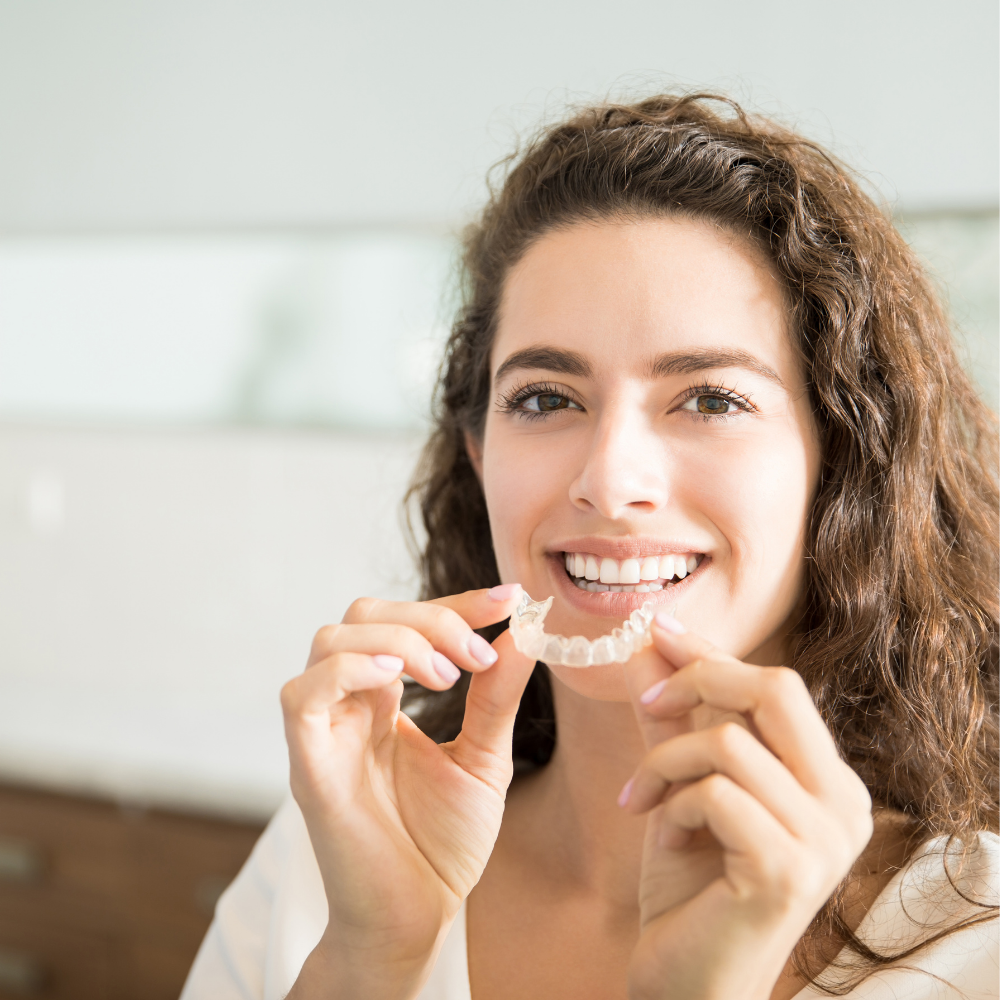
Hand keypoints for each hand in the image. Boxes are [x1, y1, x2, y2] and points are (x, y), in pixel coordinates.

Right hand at [280, 585, 534, 999]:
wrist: (419, 916)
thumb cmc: (442, 843)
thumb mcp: (484, 757)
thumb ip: (495, 697)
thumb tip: (522, 633)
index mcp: (385, 700)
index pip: (406, 621)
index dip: (456, 602)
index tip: (509, 599)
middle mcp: (349, 705)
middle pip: (364, 614)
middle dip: (429, 617)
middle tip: (476, 654)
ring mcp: (325, 731)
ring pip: (331, 639)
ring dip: (398, 640)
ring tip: (447, 676)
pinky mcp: (308, 764)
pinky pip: (303, 693)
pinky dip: (350, 669)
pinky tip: (398, 682)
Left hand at [620, 616, 872, 999]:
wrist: (688, 981)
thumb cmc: (691, 884)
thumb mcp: (679, 784)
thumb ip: (671, 717)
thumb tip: (649, 643)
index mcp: (828, 779)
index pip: (777, 686)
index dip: (712, 653)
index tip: (657, 629)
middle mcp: (845, 803)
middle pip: (775, 688)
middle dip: (698, 679)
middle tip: (646, 704)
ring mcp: (825, 839)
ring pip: (729, 741)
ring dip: (664, 761)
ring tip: (642, 798)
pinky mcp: (789, 869)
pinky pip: (714, 792)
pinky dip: (671, 803)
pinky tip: (661, 836)